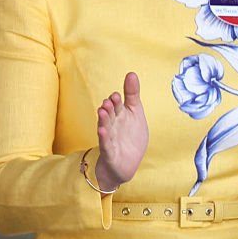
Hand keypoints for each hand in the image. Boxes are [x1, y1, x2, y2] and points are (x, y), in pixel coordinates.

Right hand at [95, 72, 148, 191]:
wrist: (126, 165)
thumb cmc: (129, 136)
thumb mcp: (135, 113)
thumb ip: (132, 94)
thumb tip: (131, 73)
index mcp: (120, 115)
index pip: (117, 105)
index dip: (116, 101)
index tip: (116, 95)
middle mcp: (113, 125)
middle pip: (110, 115)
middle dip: (109, 108)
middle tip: (109, 101)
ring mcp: (110, 138)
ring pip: (106, 127)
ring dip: (104, 120)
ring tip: (102, 111)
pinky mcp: (110, 152)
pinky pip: (106, 144)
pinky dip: (104, 138)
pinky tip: (102, 131)